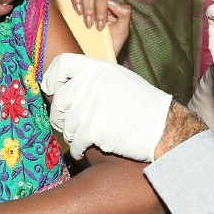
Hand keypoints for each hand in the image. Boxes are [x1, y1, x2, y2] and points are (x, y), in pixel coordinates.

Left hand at [41, 54, 170, 161]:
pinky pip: (74, 142)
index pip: (62, 64)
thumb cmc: (142, 105)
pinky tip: (83, 149)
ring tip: (82, 136)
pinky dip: (77, 149)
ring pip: (65, 124)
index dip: (51, 77)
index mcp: (98, 69)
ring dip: (70, 133)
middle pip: (58, 100)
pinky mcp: (94, 130)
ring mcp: (92, 107)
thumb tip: (65, 85)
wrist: (164, 127)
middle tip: (65, 122)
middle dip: (59, 115)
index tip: (50, 88)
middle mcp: (92, 85)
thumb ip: (93, 78)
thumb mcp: (119, 79)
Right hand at [57, 0, 131, 52]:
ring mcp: (77, 1)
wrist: (93, 58)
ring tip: (78, 14)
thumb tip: (113, 2)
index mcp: (104, 5)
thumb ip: (124, 14)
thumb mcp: (121, 31)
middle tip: (88, 24)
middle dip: (90, 7)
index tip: (99, 28)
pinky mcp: (63, 5)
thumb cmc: (107, 45)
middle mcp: (91, 0)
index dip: (100, 10)